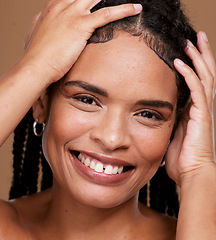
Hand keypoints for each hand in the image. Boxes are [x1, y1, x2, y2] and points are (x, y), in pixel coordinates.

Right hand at [21, 0, 141, 83]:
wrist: (35, 66)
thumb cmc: (37, 57)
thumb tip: (49, 30)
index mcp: (51, 9)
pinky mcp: (80, 25)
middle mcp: (61, 6)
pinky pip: (107, 13)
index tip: (92, 1)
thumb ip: (46, 29)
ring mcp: (71, 14)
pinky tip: (135, 8)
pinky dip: (123, 10)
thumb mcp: (37, 37)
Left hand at [165, 31, 215, 185]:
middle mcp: (201, 106)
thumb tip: (155, 117)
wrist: (191, 172)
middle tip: (195, 37)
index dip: (194, 65)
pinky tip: (180, 62)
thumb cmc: (181, 158)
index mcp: (193, 110)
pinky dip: (189, 74)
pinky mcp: (200, 114)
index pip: (197, 81)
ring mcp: (202, 109)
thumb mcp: (172, 135)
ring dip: (197, 57)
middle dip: (201, 54)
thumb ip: (168, 122)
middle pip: (205, 73)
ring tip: (191, 40)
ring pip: (204, 76)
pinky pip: (197, 89)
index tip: (186, 52)